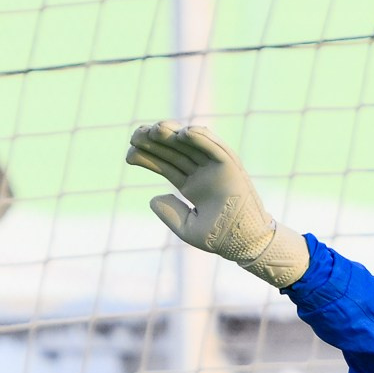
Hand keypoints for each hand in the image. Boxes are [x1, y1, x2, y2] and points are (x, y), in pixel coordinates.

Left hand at [124, 121, 307, 288]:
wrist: (244, 243)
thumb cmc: (219, 238)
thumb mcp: (187, 228)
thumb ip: (170, 214)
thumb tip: (153, 198)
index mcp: (191, 186)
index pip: (165, 166)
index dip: (147, 158)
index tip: (129, 153)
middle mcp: (202, 173)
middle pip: (174, 152)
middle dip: (154, 142)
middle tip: (135, 135)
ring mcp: (216, 168)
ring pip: (191, 146)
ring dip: (173, 135)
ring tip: (154, 129)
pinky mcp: (231, 166)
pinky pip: (215, 147)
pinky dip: (202, 138)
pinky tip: (183, 132)